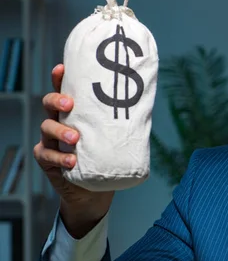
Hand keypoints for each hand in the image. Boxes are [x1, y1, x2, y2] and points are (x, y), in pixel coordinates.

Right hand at [33, 64, 113, 235]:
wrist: (95, 192)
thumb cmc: (106, 158)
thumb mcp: (115, 137)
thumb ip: (124, 122)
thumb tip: (147, 102)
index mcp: (75, 113)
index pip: (64, 90)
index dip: (60, 78)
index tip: (62, 68)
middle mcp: (59, 122)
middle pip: (49, 103)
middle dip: (57, 100)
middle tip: (70, 104)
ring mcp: (50, 141)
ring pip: (46, 127)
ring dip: (60, 131)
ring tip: (76, 138)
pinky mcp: (47, 161)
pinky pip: (46, 155)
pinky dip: (58, 158)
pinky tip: (71, 161)